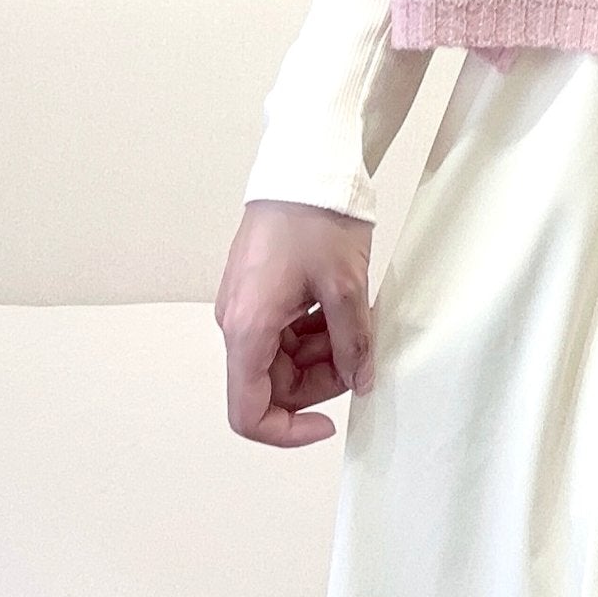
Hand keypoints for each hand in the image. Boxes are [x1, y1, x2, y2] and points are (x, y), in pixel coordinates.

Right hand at [215, 199, 376, 446]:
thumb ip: (352, 344)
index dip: (287, 430)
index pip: (249, 412)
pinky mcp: (259, 292)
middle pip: (273, 384)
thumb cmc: (316, 219)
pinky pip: (284, 332)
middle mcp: (236, 323)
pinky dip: (315, 331)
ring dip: (322, 353)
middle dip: (320, 381)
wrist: (303, 166)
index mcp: (247, 329)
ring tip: (358, 322)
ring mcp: (246, 307)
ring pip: (283, 359)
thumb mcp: (346, 287)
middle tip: (361, 354)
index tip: (328, 423)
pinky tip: (344, 309)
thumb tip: (360, 382)